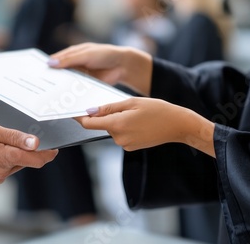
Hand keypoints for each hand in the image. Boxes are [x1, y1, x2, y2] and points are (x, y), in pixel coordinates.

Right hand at [0, 118, 58, 183]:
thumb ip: (13, 136)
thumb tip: (34, 142)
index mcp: (4, 157)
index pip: (36, 159)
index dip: (48, 153)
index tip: (55, 147)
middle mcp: (2, 171)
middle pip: (27, 161)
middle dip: (29, 150)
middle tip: (22, 136)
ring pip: (15, 164)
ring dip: (14, 153)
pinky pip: (4, 168)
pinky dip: (4, 159)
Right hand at [49, 43, 152, 95]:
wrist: (122, 66)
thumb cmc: (104, 54)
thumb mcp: (85, 54)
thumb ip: (69, 59)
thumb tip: (51, 62)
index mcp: (71, 55)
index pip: (54, 61)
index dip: (45, 67)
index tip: (36, 73)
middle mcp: (73, 66)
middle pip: (58, 74)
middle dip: (50, 80)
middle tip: (39, 86)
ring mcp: (78, 77)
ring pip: (65, 83)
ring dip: (59, 88)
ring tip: (49, 95)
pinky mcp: (84, 87)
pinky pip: (75, 91)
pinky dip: (70, 94)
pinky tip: (64, 99)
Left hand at [76, 98, 215, 156]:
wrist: (178, 125)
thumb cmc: (158, 110)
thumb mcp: (131, 102)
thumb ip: (109, 107)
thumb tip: (90, 111)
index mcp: (117, 124)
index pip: (89, 123)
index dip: (79, 117)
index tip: (71, 111)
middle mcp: (118, 138)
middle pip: (101, 125)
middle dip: (105, 115)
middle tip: (120, 105)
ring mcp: (125, 144)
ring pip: (112, 129)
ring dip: (116, 120)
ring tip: (134, 113)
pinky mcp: (131, 147)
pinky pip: (120, 134)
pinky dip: (124, 127)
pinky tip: (138, 121)